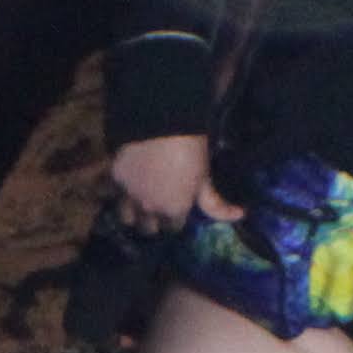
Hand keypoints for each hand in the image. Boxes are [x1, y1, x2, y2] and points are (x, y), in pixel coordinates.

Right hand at [108, 134, 238, 234]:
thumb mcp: (206, 179)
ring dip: (132, 212)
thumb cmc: (191, 152)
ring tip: (138, 200)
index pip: (173, 228)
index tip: (178, 205)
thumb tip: (242, 215)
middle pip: (148, 228)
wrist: (163, 124)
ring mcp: (129, 195)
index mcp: (174, 211)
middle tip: (158, 203)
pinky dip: (116, 192)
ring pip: (126, 218)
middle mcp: (150, 209)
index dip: (176, 217)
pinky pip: (111, 194)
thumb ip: (217, 204)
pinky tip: (124, 184)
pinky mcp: (115, 178)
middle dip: (153, 219)